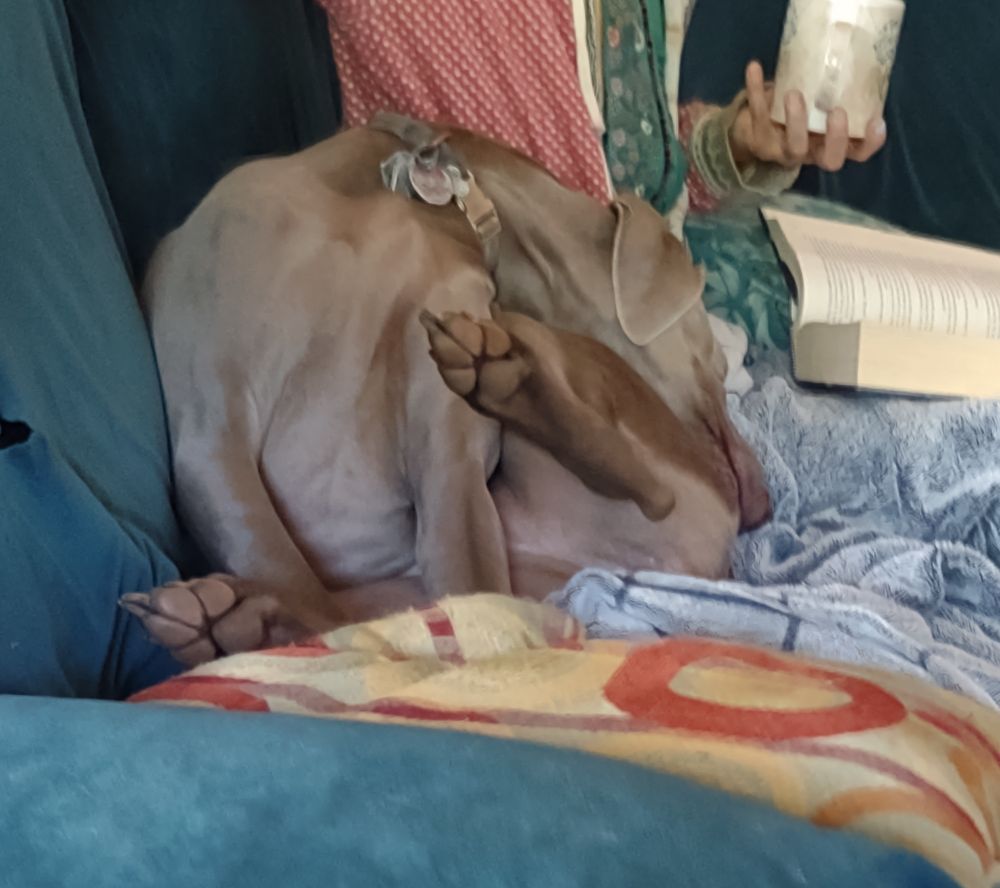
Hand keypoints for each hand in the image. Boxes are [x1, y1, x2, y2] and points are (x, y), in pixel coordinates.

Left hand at [728, 61, 886, 171]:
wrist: (753, 124)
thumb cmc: (798, 110)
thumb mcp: (819, 102)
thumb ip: (835, 89)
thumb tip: (852, 49)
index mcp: (831, 143)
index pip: (857, 152)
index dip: (869, 142)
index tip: (876, 121)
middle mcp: (811, 152)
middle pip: (829, 160)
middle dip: (836, 138)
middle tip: (837, 111)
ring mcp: (784, 150)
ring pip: (793, 147)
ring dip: (795, 121)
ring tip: (793, 93)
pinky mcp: (758, 139)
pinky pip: (758, 115)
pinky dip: (755, 91)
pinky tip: (755, 67)